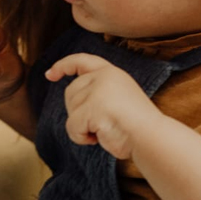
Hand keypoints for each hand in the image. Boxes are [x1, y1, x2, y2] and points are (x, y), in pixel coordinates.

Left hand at [45, 53, 162, 158]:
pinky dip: (80, 137)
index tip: (49, 74)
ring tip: (104, 130)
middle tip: (98, 124)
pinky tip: (98, 138)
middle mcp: (103, 76)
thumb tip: (73, 101)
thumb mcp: (117, 99)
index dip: (63, 65)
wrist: (151, 137)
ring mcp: (98, 90)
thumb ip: (97, 94)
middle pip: (70, 92)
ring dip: (82, 127)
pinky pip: (72, 126)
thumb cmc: (136, 127)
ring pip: (71, 111)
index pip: (81, 61)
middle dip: (77, 112)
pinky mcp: (93, 106)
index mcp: (111, 73)